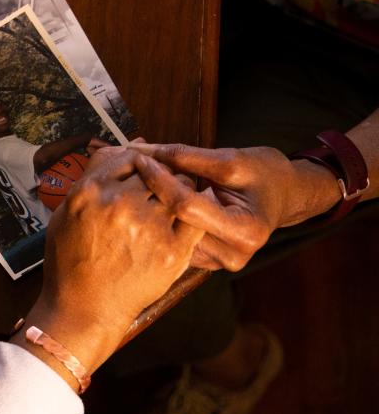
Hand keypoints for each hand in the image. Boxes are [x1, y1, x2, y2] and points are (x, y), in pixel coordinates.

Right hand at [16, 149, 202, 380]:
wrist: (84, 309)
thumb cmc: (71, 261)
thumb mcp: (66, 212)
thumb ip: (91, 177)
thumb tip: (120, 148)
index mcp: (90, 192)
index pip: (125, 157)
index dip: (137, 160)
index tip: (141, 168)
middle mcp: (120, 204)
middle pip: (154, 170)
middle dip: (159, 174)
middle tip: (160, 185)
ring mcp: (149, 227)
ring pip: (179, 188)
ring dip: (179, 190)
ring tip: (172, 202)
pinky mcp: (172, 250)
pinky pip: (194, 217)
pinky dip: (195, 212)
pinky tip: (187, 216)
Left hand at [129, 143, 340, 270]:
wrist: (283, 196)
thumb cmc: (263, 174)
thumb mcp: (230, 159)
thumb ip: (187, 157)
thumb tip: (142, 150)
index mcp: (244, 230)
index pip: (187, 205)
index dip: (160, 179)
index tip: (140, 158)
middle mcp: (232, 255)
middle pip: (175, 223)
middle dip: (151, 193)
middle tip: (130, 170)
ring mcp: (217, 263)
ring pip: (170, 234)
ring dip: (151, 207)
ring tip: (136, 184)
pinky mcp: (204, 261)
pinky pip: (174, 239)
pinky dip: (161, 219)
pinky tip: (149, 202)